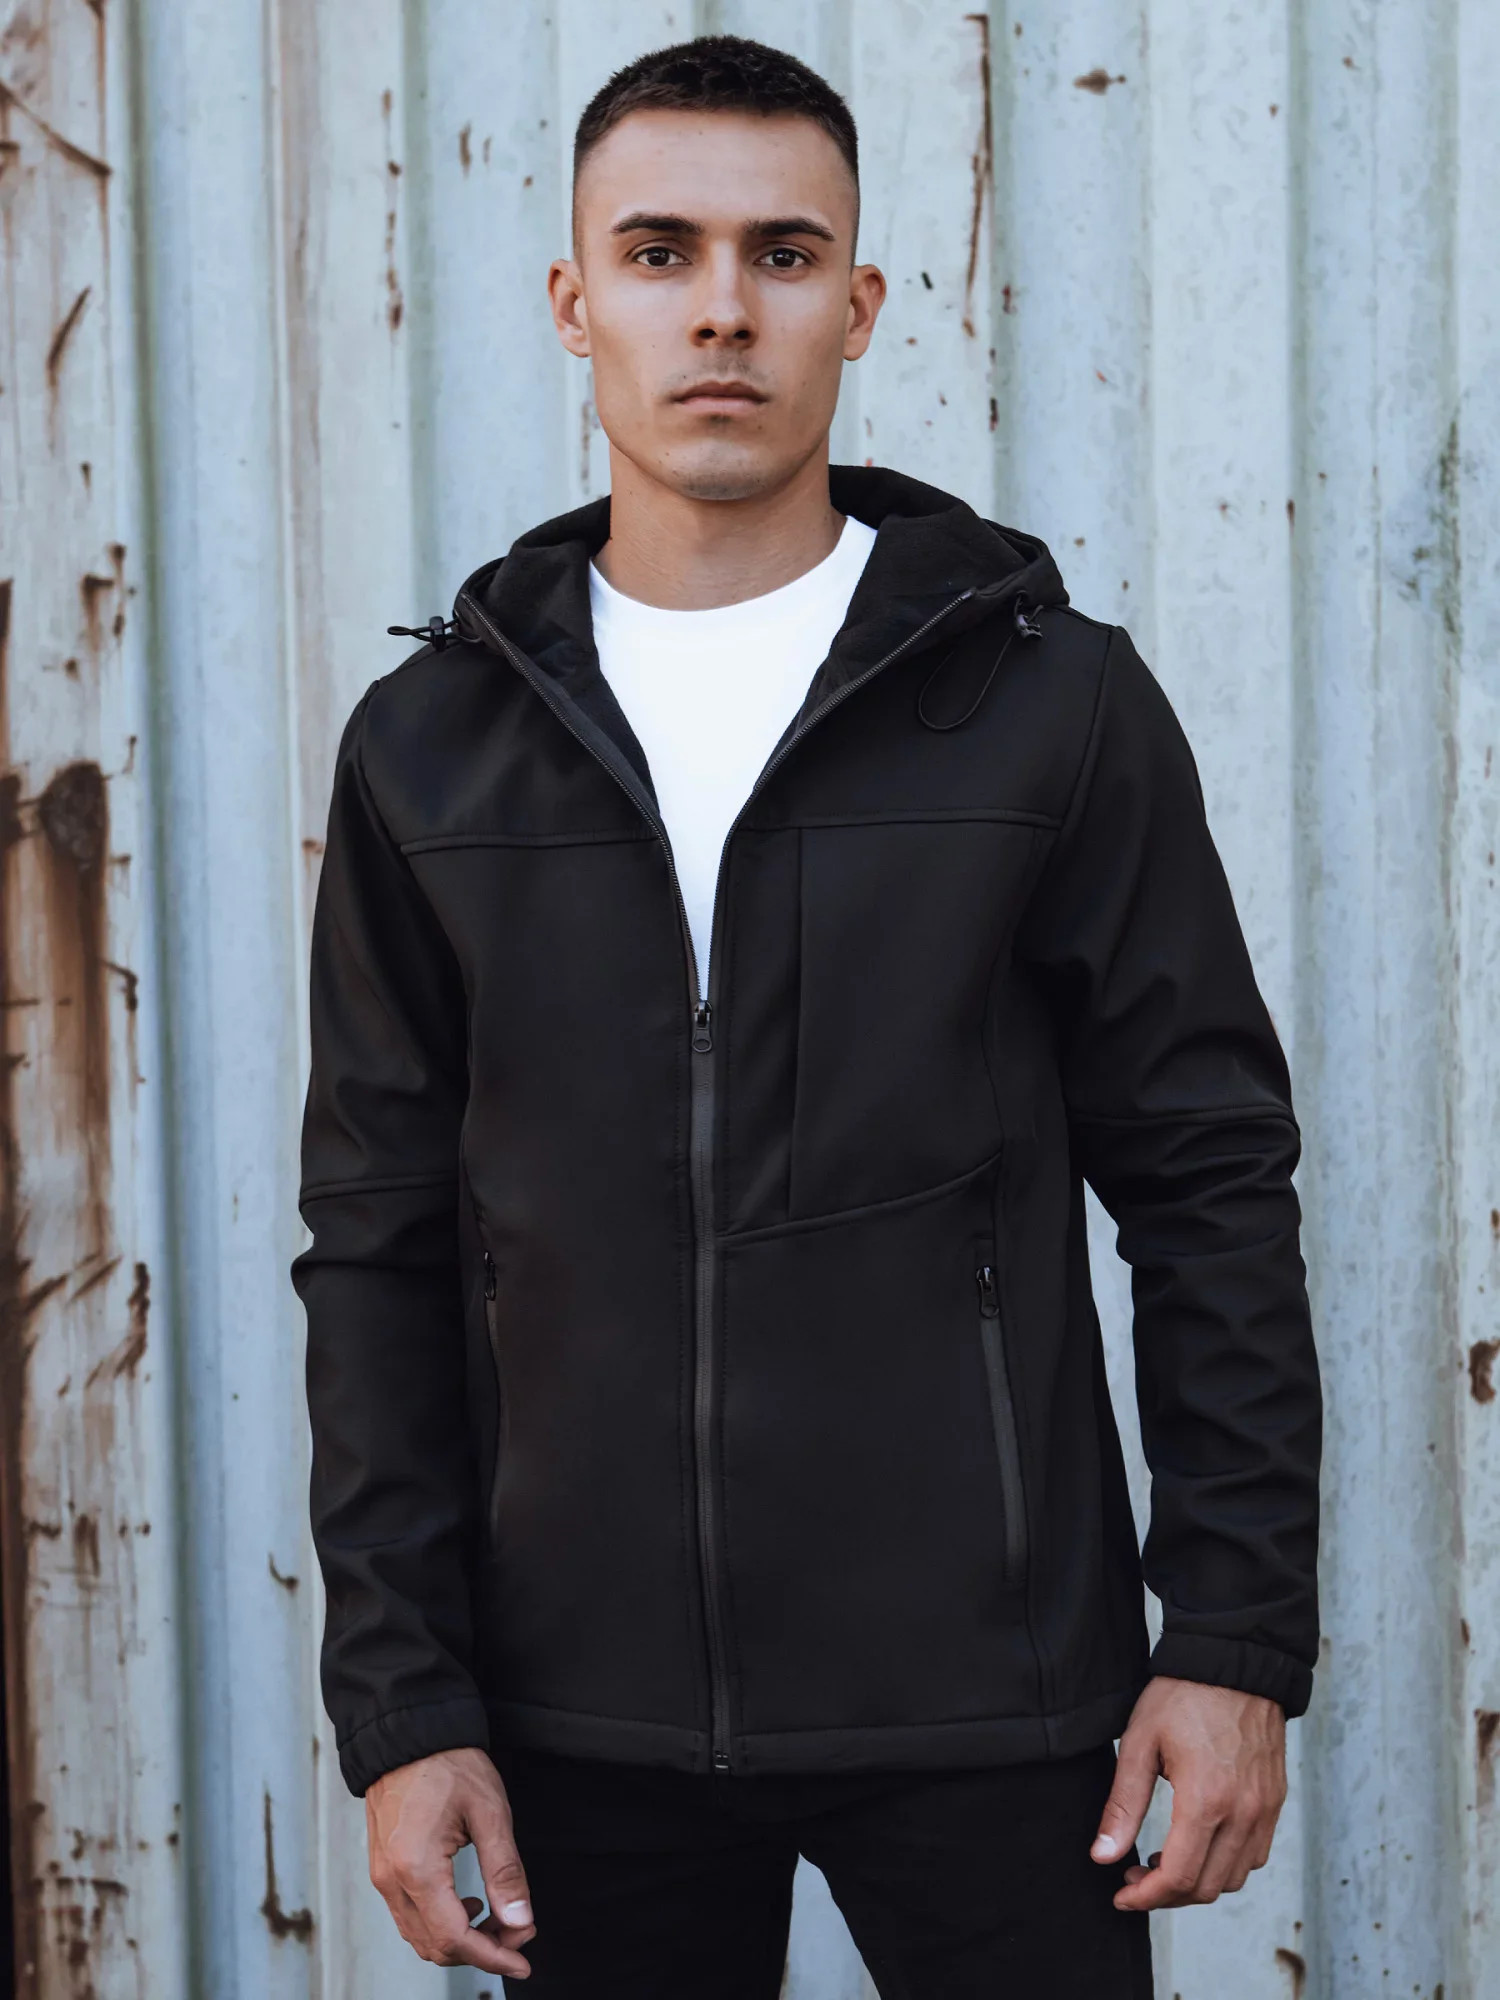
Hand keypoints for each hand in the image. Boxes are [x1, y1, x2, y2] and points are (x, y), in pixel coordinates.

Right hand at [366, 1745, 535, 1976]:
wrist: (409, 1732)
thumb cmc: (449, 1763)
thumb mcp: (489, 1811)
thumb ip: (505, 1871)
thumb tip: (519, 1922)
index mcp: (416, 1868)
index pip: (454, 1938)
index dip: (492, 1957)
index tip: (523, 1960)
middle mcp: (391, 1880)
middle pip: (435, 1945)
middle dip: (481, 1949)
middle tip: (518, 1932)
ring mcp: (382, 1876)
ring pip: (420, 1936)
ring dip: (461, 1940)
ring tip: (498, 1919)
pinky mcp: (383, 1868)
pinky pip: (409, 1917)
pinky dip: (441, 1924)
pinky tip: (468, 1904)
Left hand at [1090, 1676, 1285, 1910]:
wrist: (1234, 1661)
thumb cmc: (1183, 1694)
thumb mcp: (1140, 1743)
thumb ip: (1123, 1805)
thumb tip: (1103, 1856)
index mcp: (1206, 1801)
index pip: (1178, 1877)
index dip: (1146, 1897)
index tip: (1121, 1894)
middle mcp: (1243, 1813)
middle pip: (1207, 1887)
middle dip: (1166, 1894)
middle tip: (1134, 1875)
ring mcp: (1265, 1809)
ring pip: (1234, 1878)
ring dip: (1197, 1883)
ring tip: (1162, 1861)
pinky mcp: (1275, 1801)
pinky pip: (1255, 1855)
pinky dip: (1226, 1865)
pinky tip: (1198, 1844)